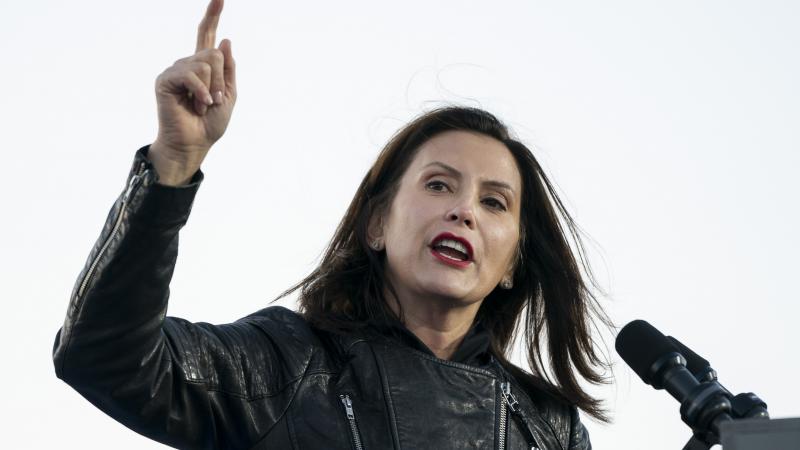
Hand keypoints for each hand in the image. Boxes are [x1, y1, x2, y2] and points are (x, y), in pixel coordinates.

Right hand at [150, 0, 235, 184]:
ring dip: (212, 88)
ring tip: (204, 105)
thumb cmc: (210, 124)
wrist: (195, 143)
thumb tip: (224, 40)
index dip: (212, 15)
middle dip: (221, 80)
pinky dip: (200, 91)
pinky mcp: (165, 79)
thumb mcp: (229, 95)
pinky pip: (190, 74)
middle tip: (215, 101)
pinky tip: (199, 104)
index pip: (206, 34)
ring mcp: (175, 70)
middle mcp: (188, 64)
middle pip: (214, 53)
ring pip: (205, 63)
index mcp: (203, 67)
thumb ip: (228, 69)